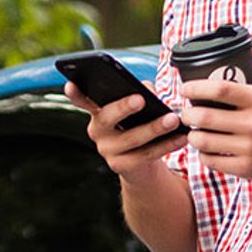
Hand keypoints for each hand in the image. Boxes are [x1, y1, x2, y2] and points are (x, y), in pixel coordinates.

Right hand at [61, 82, 185, 181]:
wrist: (141, 164)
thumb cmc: (138, 126)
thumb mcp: (139, 109)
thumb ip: (142, 93)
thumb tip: (148, 88)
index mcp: (98, 111)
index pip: (82, 100)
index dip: (75, 93)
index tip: (71, 84)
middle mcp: (97, 131)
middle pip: (107, 117)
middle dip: (123, 107)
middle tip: (140, 99)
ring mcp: (107, 150)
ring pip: (131, 138)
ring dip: (155, 128)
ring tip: (174, 119)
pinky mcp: (121, 166)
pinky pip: (146, 154)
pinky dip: (167, 145)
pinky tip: (181, 137)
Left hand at [179, 75, 251, 183]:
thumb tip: (227, 67)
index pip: (218, 89)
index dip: (195, 87)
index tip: (185, 88)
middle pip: (204, 117)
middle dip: (188, 114)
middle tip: (187, 113)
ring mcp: (250, 148)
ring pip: (203, 141)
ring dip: (193, 135)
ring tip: (196, 132)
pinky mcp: (247, 169)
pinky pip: (212, 161)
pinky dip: (204, 155)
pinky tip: (209, 149)